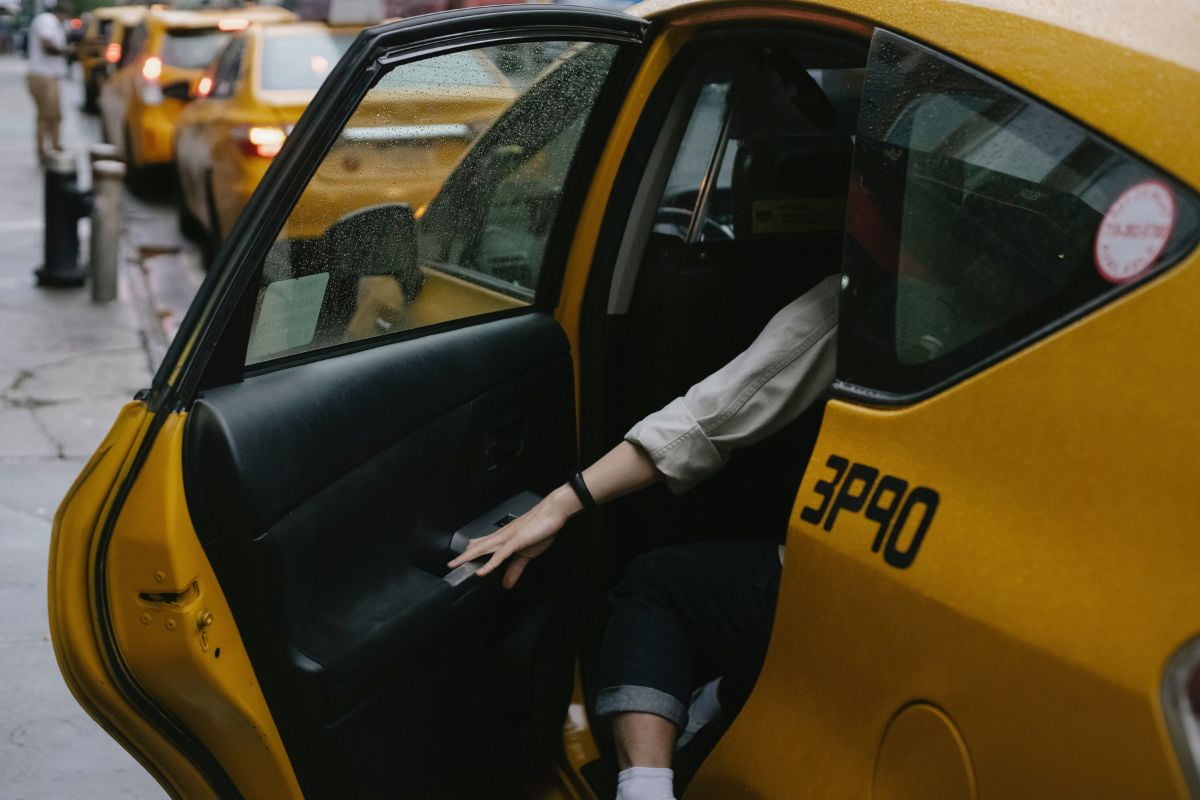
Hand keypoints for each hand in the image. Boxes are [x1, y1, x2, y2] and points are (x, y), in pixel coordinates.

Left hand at [447, 487, 579, 588]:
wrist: (553, 511)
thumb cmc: (542, 526)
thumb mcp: (528, 554)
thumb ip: (515, 569)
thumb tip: (507, 584)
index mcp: (504, 537)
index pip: (483, 544)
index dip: (471, 551)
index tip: (460, 556)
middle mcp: (502, 536)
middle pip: (478, 547)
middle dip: (463, 556)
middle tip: (450, 564)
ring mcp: (507, 538)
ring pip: (483, 550)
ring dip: (469, 557)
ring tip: (455, 565)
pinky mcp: (516, 542)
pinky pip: (499, 556)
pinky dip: (489, 564)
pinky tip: (481, 571)